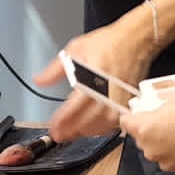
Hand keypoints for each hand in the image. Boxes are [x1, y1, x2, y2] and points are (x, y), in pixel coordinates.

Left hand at [32, 19, 156, 142]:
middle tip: (59, 134)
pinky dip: (103, 128)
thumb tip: (39, 80)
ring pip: (104, 124)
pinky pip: (116, 122)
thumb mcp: (76, 49)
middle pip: (90, 120)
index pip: (75, 106)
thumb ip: (56, 69)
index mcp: (95, 77)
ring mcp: (122, 98)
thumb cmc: (109, 43)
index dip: (63, 120)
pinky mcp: (129, 101)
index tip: (53, 127)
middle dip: (72, 130)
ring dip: (87, 131)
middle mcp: (110, 91)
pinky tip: (93, 128)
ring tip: (73, 133)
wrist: (135, 39)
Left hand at [119, 97, 174, 172]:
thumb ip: (158, 112)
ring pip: (156, 149)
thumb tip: (154, 116)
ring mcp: (164, 161)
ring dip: (164, 141)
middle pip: (142, 137)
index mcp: (145, 129)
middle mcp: (150, 149)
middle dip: (151, 129)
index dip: (131, 116)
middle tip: (168, 119)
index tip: (136, 114)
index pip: (126, 122)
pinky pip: (170, 158)